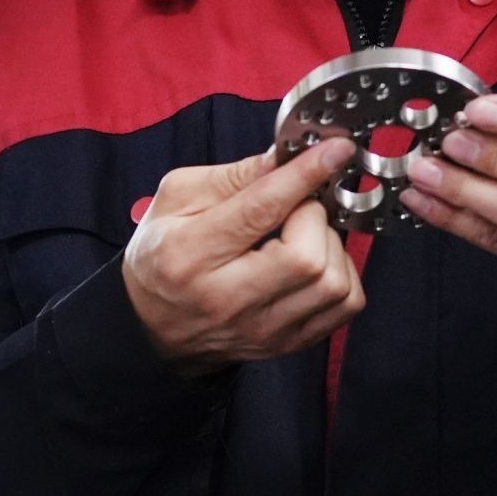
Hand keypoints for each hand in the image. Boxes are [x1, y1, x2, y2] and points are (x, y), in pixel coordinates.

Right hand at [124, 140, 363, 372]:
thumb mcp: (176, 199)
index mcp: (190, 254)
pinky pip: (344, 306)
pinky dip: (342, 274)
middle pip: (307, 257)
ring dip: (331, 245)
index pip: (260, 210)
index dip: (304, 175)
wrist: (152, 327)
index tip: (332, 150)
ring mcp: (261, 329)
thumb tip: (286, 157)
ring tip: (305, 234)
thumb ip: (234, 176)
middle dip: (315, 215)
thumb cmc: (162, 256)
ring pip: (334, 284)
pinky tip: (317, 262)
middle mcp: (227, 299)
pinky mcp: (286, 344)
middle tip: (298, 204)